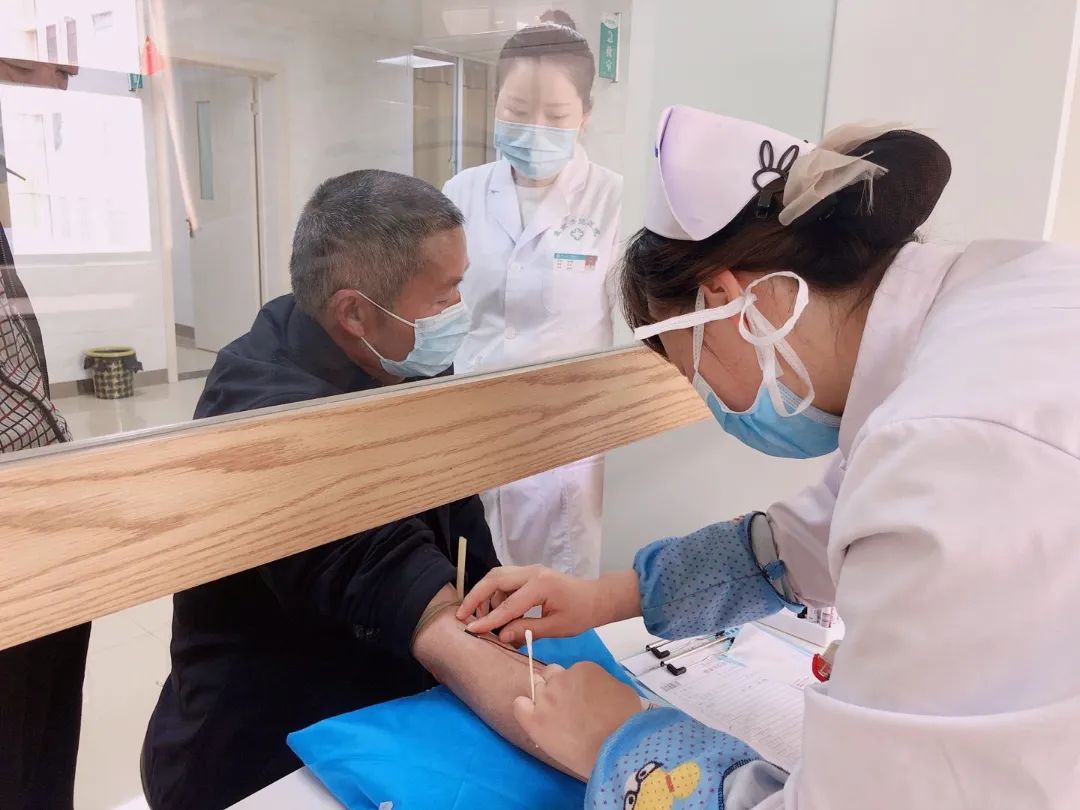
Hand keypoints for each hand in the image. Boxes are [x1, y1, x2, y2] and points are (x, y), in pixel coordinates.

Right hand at [457, 567, 639, 644]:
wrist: (597, 598)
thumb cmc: (580, 614)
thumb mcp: (556, 628)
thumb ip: (526, 630)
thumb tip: (501, 636)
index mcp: (540, 585)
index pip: (507, 604)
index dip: (488, 619)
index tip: (470, 630)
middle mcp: (532, 572)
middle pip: (494, 578)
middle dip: (476, 596)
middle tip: (462, 616)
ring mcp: (530, 571)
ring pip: (497, 578)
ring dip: (485, 596)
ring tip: (482, 619)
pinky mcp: (529, 575)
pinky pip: (505, 581)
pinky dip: (496, 595)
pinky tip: (496, 613)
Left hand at [513, 662, 643, 780]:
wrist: (617, 747)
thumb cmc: (626, 722)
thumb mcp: (621, 691)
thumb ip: (602, 684)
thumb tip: (595, 691)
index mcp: (583, 669)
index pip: (571, 673)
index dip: (576, 687)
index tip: (582, 701)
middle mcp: (561, 679)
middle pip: (550, 676)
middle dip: (557, 689)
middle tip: (567, 709)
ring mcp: (546, 698)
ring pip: (536, 689)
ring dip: (544, 700)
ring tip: (556, 720)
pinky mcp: (534, 719)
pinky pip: (519, 705)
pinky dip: (524, 709)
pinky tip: (533, 718)